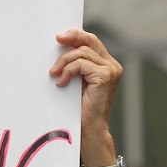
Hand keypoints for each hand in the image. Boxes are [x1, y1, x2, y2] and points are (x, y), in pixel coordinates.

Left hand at [49, 29, 121, 164]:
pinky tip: (62, 82)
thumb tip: (60, 49)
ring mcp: (111, 70)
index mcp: (106, 65)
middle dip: (71, 38)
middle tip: (56, 41)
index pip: (92, 42)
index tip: (60, 37)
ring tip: (54, 74)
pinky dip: (68, 71)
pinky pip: (81, 64)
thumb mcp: (76, 83)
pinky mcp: (105, 76)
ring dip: (64, 62)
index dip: (77, 35)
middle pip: (90, 41)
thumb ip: (74, 67)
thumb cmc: (80, 110)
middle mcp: (112, 65)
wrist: (89, 131)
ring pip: (82, 53)